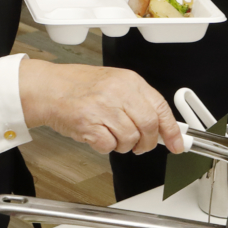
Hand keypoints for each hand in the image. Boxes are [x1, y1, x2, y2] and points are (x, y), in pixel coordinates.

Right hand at [17, 61, 184, 154]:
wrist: (49, 88)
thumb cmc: (80, 87)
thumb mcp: (115, 84)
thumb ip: (138, 102)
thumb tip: (162, 126)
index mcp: (129, 81)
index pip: (160, 108)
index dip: (172, 130)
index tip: (178, 144)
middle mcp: (118, 92)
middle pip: (149, 125)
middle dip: (148, 142)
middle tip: (141, 146)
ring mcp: (104, 108)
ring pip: (130, 138)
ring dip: (124, 145)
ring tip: (113, 136)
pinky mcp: (89, 124)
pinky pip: (109, 145)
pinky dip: (106, 146)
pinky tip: (98, 136)